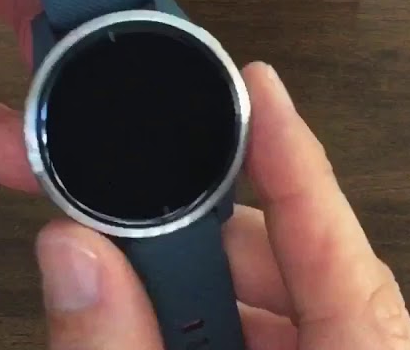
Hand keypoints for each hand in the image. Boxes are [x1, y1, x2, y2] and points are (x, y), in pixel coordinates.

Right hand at [33, 63, 409, 348]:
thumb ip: (119, 349)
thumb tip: (74, 255)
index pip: (334, 244)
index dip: (293, 155)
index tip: (262, 87)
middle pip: (293, 264)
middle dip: (207, 237)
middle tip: (134, 212)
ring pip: (272, 307)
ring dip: (198, 295)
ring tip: (127, 289)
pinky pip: (268, 342)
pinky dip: (210, 333)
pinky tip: (153, 333)